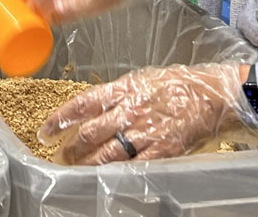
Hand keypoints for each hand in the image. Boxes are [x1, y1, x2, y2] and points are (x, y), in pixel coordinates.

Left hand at [38, 63, 257, 164]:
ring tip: (74, 170)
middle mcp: (129, 112)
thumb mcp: (142, 79)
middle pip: (90, 134)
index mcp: (122, 90)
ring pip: (107, 154)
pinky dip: (116, 174)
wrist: (212, 94)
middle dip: (70, 148)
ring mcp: (145, 133)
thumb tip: (94, 106)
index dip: (60, 120)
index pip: (82, 105)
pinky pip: (133, 167)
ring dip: (86, 164)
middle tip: (58, 156)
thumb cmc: (179, 84)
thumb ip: (117, 94)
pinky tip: (105, 178)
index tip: (45, 131)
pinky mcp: (162, 152)